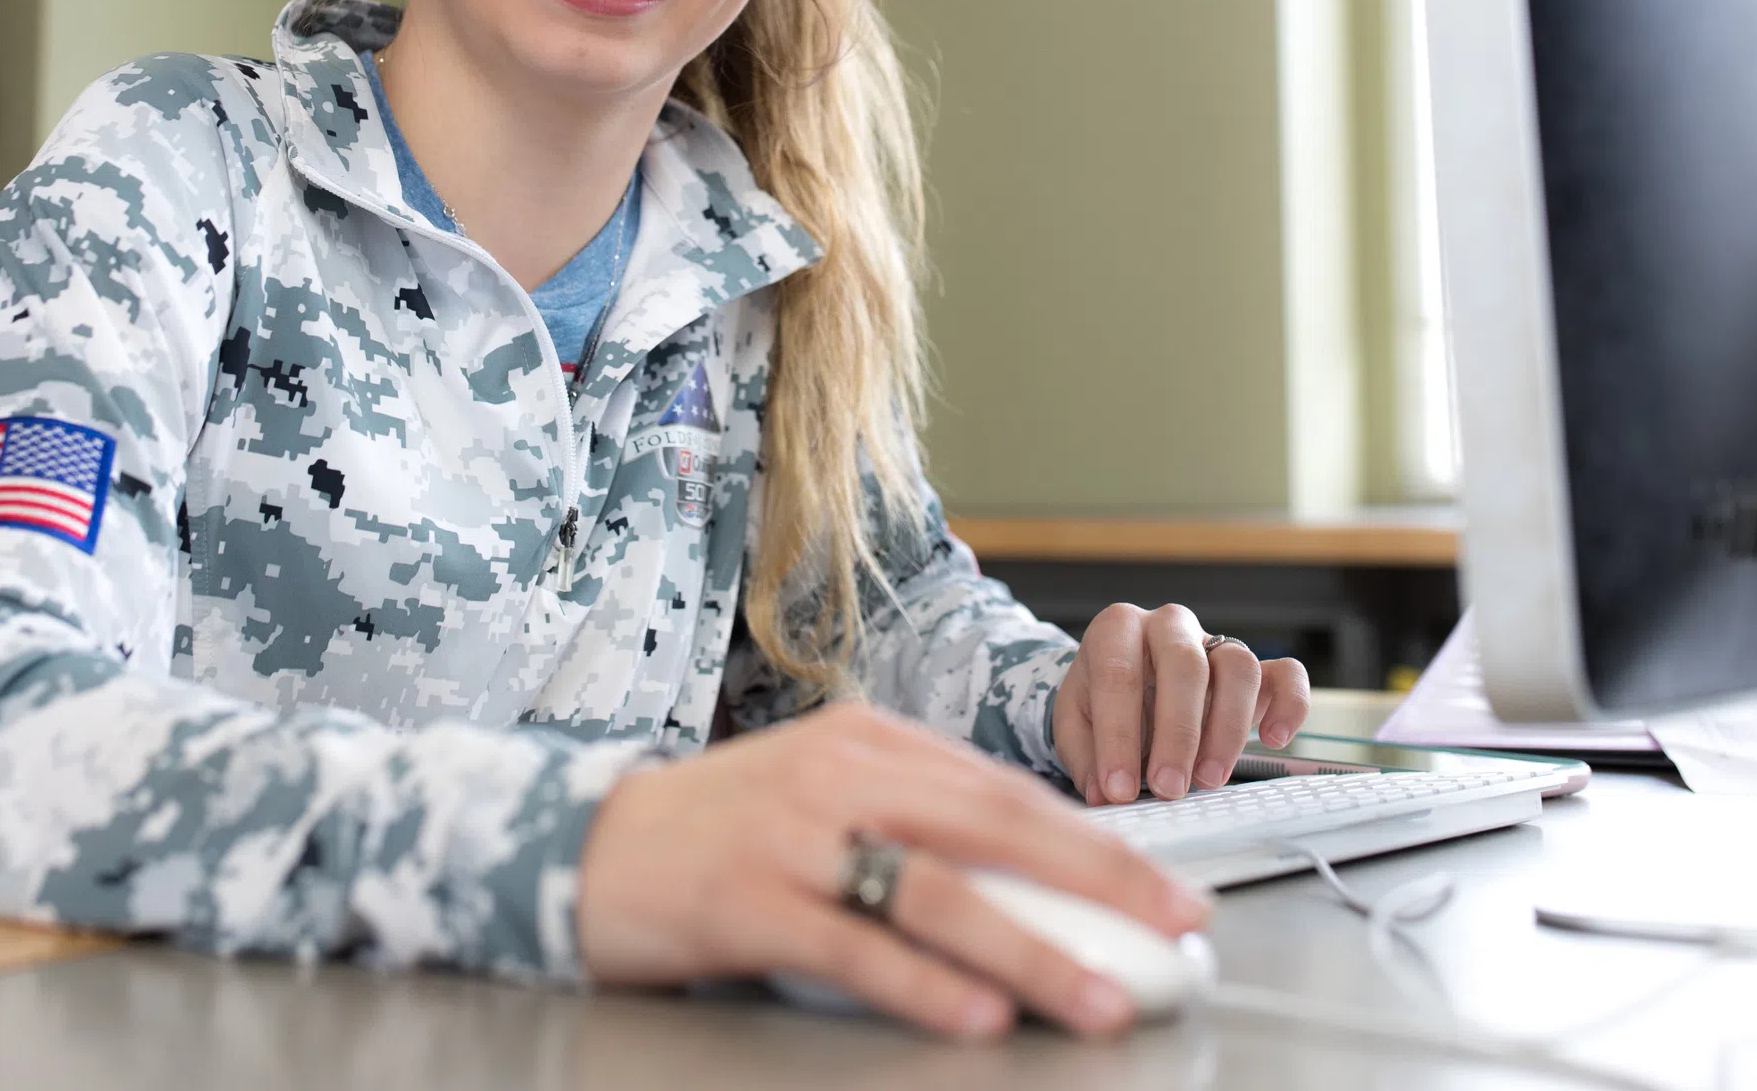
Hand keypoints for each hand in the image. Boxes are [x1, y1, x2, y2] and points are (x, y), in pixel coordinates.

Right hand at [577, 700, 1207, 1040]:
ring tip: (1097, 998)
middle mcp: (837, 776)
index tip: (1166, 887)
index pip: (1005, 789)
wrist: (583, 843)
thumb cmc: (717, 829)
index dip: (1096, 840)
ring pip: (937, 893)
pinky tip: (978, 1015)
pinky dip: (925, 985)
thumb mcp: (822, 794)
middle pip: (993, 827)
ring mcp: (791, 837)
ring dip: (1029, 952)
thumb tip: (1036, 874)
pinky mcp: (749, 903)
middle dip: (1098, 878)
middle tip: (1173, 925)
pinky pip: (856, 948)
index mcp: (866, 740)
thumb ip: (912, 817)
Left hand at [1052, 604, 1312, 805]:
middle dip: (1176, 733)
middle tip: (1168, 788)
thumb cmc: (1101, 704)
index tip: (1118, 788)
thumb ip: (1087, 757)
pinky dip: (1289, 705)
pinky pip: (1286, 674)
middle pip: (1184, 665)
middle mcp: (1170, 625)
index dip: (1117, 735)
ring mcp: (1216, 643)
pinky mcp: (1256, 669)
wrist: (1127, 688)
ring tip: (1209, 779)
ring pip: (1238, 667)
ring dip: (1228, 727)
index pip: (1118, 674)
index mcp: (1117, 629)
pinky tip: (1274, 740)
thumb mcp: (1076, 724)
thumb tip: (1106, 796)